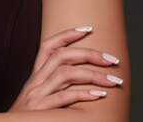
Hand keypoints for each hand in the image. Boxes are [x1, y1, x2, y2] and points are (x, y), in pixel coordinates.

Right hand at [8, 25, 123, 110]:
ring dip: (93, 75)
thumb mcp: (38, 99)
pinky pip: (64, 98)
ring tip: (113, 80)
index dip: (67, 35)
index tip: (88, 29)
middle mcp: (34, 83)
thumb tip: (84, 79)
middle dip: (89, 54)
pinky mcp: (40, 110)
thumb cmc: (29, 118)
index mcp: (35, 78)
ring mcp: (36, 96)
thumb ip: (55, 88)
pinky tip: (100, 95)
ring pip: (66, 74)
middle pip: (61, 56)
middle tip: (112, 59)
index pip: (47, 46)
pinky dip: (84, 94)